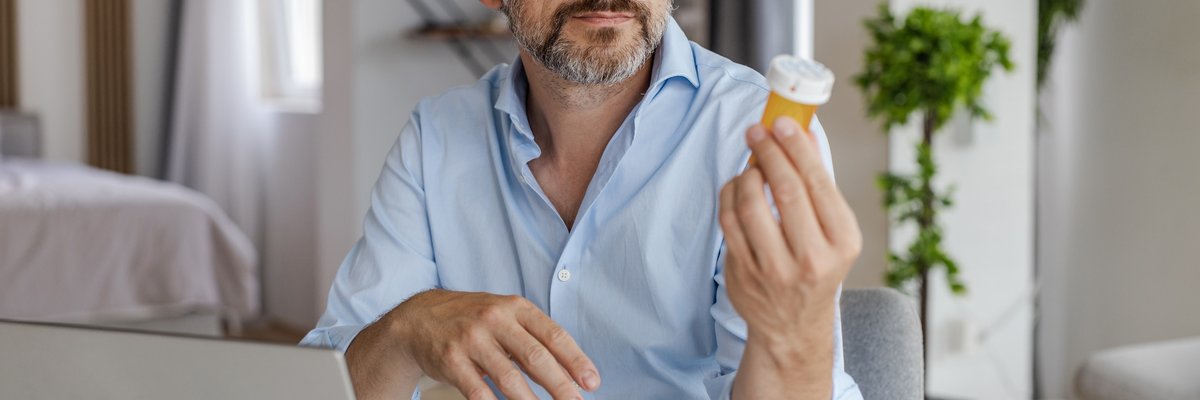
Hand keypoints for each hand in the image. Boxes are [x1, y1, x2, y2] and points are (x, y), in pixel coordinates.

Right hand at [385, 290, 599, 399]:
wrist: (420, 317)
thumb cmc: (472, 319)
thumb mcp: (505, 315)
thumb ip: (533, 337)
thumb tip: (570, 370)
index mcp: (515, 307)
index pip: (553, 335)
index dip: (576, 360)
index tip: (591, 382)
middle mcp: (495, 319)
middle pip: (535, 356)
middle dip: (560, 385)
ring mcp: (471, 339)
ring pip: (508, 377)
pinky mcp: (451, 359)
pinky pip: (477, 390)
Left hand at [718, 117, 861, 340]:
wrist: (793, 326)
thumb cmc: (816, 267)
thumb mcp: (833, 232)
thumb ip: (819, 187)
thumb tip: (803, 134)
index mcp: (842, 243)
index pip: (817, 185)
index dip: (797, 149)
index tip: (783, 123)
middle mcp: (811, 258)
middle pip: (785, 191)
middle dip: (769, 153)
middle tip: (758, 131)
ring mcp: (774, 269)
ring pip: (750, 206)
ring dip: (747, 175)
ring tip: (751, 165)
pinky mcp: (744, 274)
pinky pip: (729, 222)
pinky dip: (730, 196)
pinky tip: (737, 186)